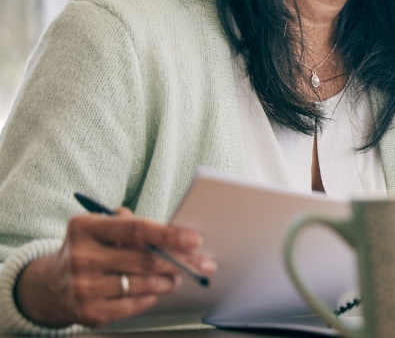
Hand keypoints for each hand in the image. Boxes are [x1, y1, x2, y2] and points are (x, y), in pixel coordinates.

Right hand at [14, 207, 214, 327]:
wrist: (50, 286)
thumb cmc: (89, 250)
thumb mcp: (99, 228)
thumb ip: (131, 224)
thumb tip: (175, 233)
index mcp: (85, 228)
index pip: (135, 230)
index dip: (169, 234)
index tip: (194, 239)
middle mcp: (81, 257)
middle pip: (145, 260)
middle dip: (181, 261)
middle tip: (203, 262)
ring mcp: (83, 287)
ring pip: (144, 284)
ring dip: (170, 280)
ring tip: (179, 276)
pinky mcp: (88, 312)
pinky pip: (133, 304)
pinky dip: (151, 296)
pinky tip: (157, 290)